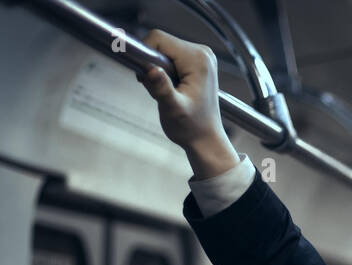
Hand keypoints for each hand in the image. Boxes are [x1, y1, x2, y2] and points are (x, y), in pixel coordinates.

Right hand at [134, 29, 238, 178]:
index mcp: (198, 59)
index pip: (158, 38)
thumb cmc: (192, 128)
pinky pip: (168, 57)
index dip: (145, 56)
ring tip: (167, 92)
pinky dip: (163, 71)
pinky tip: (171, 88)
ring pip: (162, 50)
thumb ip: (162, 88)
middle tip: (158, 89)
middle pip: (160, 42)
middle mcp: (202, 53)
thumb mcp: (173, 109)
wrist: (206, 139)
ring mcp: (200, 56)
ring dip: (156, 69)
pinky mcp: (195, 62)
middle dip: (151, 64)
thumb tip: (150, 70)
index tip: (145, 78)